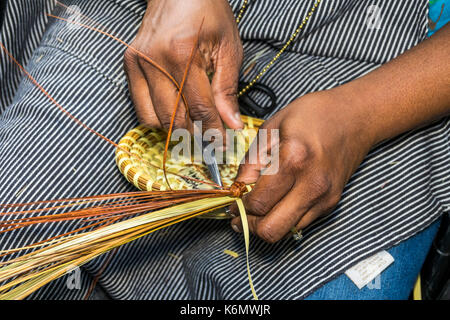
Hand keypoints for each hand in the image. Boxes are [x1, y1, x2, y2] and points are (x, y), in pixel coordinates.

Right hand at [123, 0, 243, 133]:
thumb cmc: (208, 14)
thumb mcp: (228, 48)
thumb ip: (227, 89)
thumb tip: (231, 125)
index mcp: (183, 53)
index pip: (199, 107)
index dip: (213, 130)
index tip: (222, 143)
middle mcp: (155, 60)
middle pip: (173, 117)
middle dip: (194, 133)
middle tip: (209, 136)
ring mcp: (138, 62)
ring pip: (154, 118)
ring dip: (175, 127)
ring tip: (192, 123)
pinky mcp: (129, 64)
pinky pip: (140, 107)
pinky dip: (157, 117)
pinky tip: (174, 109)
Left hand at [230, 90, 375, 242]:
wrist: (355, 117)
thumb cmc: (313, 116)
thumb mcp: (271, 128)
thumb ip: (250, 162)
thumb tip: (237, 189)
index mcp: (293, 159)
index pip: (259, 203)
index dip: (238, 207)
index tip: (232, 201)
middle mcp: (312, 184)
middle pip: (272, 230)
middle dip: (249, 226)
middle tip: (240, 213)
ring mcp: (324, 198)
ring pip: (285, 233)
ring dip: (266, 225)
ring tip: (258, 208)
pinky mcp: (331, 204)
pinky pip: (300, 225)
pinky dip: (283, 219)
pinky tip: (277, 203)